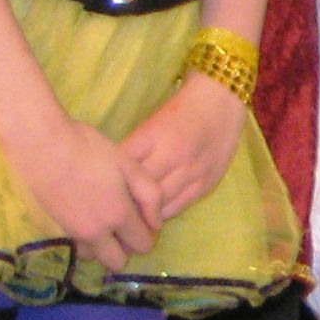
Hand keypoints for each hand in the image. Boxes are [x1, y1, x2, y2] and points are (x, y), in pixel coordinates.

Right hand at [7, 117, 159, 269]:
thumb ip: (150, 196)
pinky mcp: (56, 228)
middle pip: (118, 262)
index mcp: (119, 215)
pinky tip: (88, 217)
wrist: (42, 145)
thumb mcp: (130, 165)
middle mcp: (96, 231)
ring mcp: (73, 232)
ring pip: (95, 257)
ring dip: (104, 247)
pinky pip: (77, 247)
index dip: (148, 235)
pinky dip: (86, 241)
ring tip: (106, 221)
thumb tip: (156, 224)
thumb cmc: (90, 149)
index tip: (145, 221)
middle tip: (127, 226)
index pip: (142, 245)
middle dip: (127, 249)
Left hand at [118, 74, 249, 221]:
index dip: (107, 183)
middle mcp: (173, 156)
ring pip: (158, 204)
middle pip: (139, 190)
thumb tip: (109, 175)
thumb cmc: (181, 109)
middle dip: (123, 202)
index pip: (123, 168)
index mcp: (154, 137)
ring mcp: (192, 172)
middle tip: (107, 212)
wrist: (222, 101)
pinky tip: (151, 216)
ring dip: (141, 213)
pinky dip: (161, 214)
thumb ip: (133, 150)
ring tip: (127, 219)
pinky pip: (178, 207)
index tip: (97, 191)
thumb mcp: (150, 124)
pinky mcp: (206, 183)